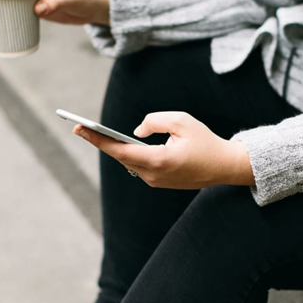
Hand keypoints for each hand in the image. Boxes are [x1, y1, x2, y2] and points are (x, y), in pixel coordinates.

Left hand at [73, 112, 254, 188]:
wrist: (223, 166)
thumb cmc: (205, 141)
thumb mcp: (181, 121)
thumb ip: (154, 121)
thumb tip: (136, 132)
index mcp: (158, 160)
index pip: (120, 150)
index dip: (98, 139)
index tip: (79, 129)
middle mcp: (153, 175)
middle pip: (120, 157)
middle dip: (100, 142)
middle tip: (81, 128)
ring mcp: (156, 181)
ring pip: (129, 162)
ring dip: (115, 148)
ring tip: (96, 135)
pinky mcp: (159, 182)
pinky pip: (139, 166)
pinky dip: (128, 154)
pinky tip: (120, 145)